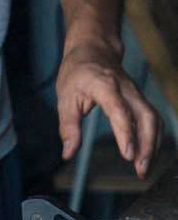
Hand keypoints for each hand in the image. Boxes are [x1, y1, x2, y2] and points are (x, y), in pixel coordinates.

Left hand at [56, 39, 159, 178]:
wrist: (93, 50)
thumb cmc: (77, 72)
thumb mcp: (64, 97)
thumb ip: (68, 127)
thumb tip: (68, 153)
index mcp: (105, 86)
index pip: (120, 111)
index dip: (126, 133)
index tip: (128, 155)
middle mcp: (126, 89)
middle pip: (145, 116)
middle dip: (147, 145)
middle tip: (140, 169)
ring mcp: (136, 93)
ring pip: (153, 119)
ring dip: (153, 144)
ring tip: (144, 168)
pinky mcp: (140, 99)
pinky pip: (152, 119)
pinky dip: (153, 138)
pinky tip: (147, 155)